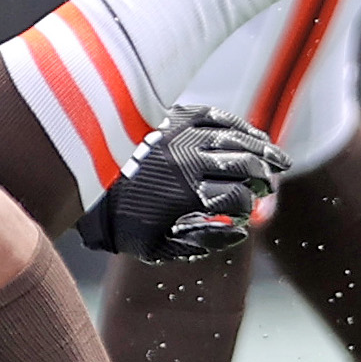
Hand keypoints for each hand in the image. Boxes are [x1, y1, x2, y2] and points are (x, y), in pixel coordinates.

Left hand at [78, 103, 290, 262]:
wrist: (82, 181)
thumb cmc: (120, 221)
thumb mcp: (156, 247)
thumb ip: (200, 244)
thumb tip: (240, 231)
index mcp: (185, 194)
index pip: (238, 199)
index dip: (250, 208)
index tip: (251, 212)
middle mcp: (187, 159)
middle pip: (245, 164)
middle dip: (264, 177)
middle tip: (272, 185)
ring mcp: (180, 133)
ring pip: (236, 135)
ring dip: (262, 148)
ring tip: (279, 160)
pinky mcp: (171, 116)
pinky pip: (214, 115)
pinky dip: (237, 124)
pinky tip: (251, 133)